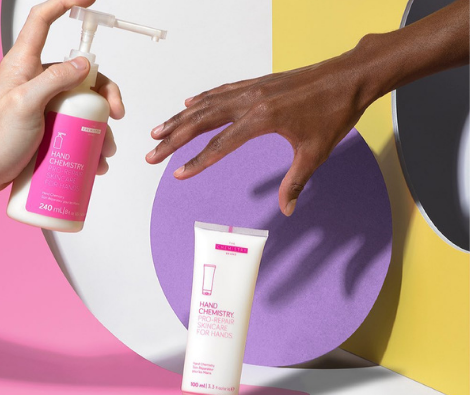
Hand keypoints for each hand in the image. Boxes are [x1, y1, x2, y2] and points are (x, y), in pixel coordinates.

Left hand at [0, 0, 124, 197]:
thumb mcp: (25, 105)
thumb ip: (53, 80)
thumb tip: (82, 64)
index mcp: (25, 65)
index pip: (43, 22)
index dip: (65, 4)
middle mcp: (39, 81)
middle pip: (81, 74)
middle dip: (104, 94)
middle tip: (114, 115)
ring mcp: (46, 104)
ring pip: (84, 104)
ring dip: (100, 126)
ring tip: (104, 150)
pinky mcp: (51, 125)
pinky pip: (78, 126)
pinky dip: (91, 141)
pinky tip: (94, 159)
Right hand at [146, 0, 467, 216]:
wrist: (349, 77)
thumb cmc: (334, 112)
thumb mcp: (315, 153)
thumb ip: (295, 182)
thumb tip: (287, 210)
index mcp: (261, 119)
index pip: (219, 144)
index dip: (197, 162)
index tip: (176, 173)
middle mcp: (249, 100)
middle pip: (200, 120)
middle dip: (173, 138)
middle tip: (151, 151)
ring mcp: (251, 88)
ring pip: (206, 103)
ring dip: (180, 117)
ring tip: (160, 129)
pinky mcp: (257, 83)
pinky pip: (221, 91)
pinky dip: (202, 99)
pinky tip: (190, 103)